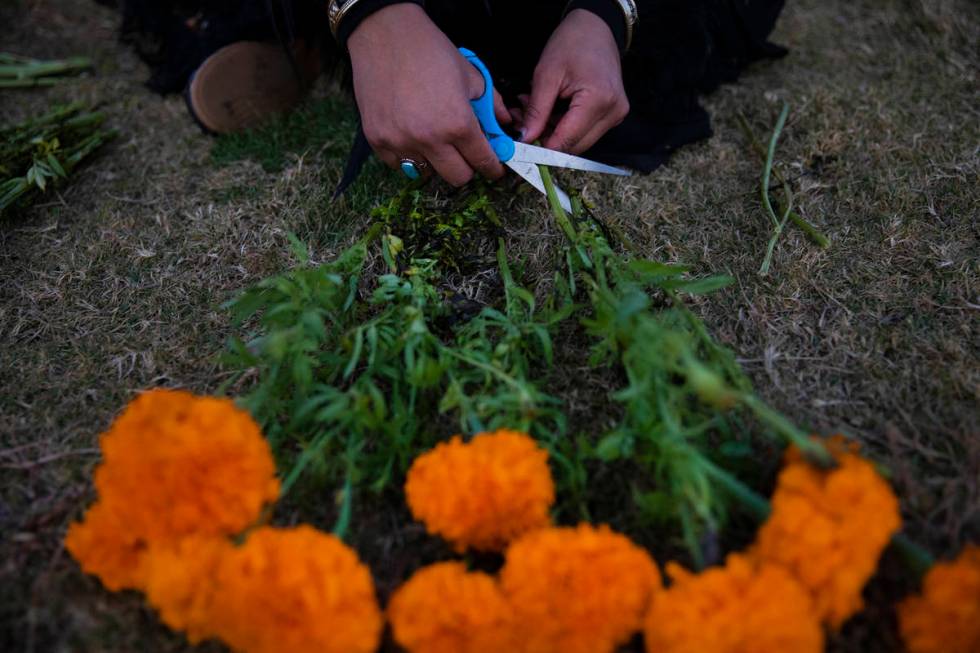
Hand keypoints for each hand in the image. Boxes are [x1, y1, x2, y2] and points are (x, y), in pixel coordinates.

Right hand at [347, 4, 511, 185]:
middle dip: (466, 167)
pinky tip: (410, 135)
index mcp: (458, 124)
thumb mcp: (471, 75)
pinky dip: (408, 156)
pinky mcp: (377, 140)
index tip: (493, 168)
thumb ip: (491, 105)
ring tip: (433, 139)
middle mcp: (430, 139)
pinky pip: (398, 164)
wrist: (385, 35)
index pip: (483, 162)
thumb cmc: (430, 51)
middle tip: (464, 153)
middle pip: (457, 178)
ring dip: (435, 162)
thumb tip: (503, 125)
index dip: (492, 167)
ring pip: (426, 173)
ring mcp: (400, 142)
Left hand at [520, 9, 628, 153]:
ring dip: (553, 132)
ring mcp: (616, 114)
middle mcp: (613, 112)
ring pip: (578, 141)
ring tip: (533, 110)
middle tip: (522, 121)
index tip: (521, 145)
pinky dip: (563, 125)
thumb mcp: (546, 74)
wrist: (595, 28)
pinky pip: (585, 131)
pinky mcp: (612, 114)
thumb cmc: (572, 43)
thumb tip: (526, 138)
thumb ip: (536, 111)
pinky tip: (549, 110)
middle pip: (574, 146)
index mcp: (598, 100)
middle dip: (546, 138)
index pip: (568, 140)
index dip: (542, 147)